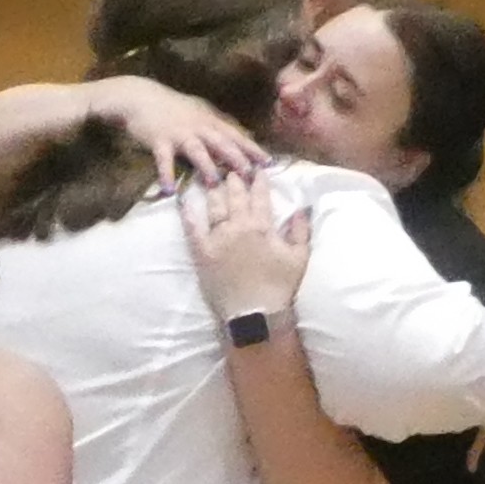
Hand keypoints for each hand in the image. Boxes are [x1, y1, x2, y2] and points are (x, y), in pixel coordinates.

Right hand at [83, 76, 264, 185]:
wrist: (140, 97)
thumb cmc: (170, 106)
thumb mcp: (198, 111)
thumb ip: (215, 125)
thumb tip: (238, 135)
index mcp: (208, 120)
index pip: (235, 134)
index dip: (252, 148)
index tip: (268, 161)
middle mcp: (198, 126)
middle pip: (221, 142)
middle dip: (236, 158)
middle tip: (249, 175)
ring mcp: (178, 133)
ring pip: (196, 150)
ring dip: (205, 166)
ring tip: (214, 183)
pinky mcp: (159, 140)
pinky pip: (164, 159)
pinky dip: (166, 174)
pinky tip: (168, 190)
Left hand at [178, 170, 314, 334]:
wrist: (254, 314)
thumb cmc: (279, 287)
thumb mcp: (299, 257)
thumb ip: (301, 230)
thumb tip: (301, 209)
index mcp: (261, 226)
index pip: (259, 196)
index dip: (259, 181)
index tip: (258, 170)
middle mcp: (237, 226)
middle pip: (234, 196)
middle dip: (234, 180)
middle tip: (232, 169)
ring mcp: (217, 238)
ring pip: (214, 206)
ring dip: (214, 190)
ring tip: (211, 178)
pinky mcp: (201, 252)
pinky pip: (192, 228)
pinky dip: (187, 213)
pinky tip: (183, 201)